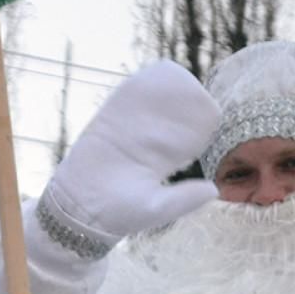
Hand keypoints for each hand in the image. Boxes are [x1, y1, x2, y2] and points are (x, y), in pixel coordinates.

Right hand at [42, 61, 220, 249]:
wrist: (80, 210)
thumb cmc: (117, 214)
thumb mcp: (156, 208)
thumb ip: (184, 200)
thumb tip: (213, 190)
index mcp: (160, 162)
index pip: (186, 138)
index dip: (199, 127)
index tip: (209, 121)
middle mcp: (145, 144)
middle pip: (171, 116)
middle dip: (184, 104)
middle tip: (196, 95)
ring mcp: (125, 130)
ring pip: (150, 103)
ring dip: (164, 91)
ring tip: (180, 83)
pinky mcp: (107, 121)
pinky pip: (125, 97)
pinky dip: (139, 85)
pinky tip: (152, 79)